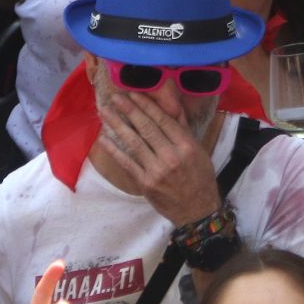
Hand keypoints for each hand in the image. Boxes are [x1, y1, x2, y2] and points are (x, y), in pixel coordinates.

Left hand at [95, 88, 222, 224]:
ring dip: (117, 125)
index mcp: (186, 145)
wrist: (197, 210)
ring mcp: (157, 170)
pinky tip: (103, 139)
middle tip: (115, 97)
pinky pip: (127, 163)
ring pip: (134, 143)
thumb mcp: (199, 151)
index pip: (163, 120)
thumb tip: (172, 105)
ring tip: (105, 113)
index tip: (133, 93)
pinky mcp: (146, 182)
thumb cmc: (200, 178)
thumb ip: (183, 128)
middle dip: (129, 111)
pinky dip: (114, 150)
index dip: (146, 106)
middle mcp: (171, 156)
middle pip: (147, 128)